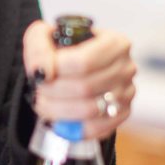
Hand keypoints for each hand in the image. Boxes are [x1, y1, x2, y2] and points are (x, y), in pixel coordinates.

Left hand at [22, 20, 135, 138]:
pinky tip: (58, 118)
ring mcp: (126, 92)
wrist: (73, 66)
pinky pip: (97, 128)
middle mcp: (125, 67)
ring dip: (58, 110)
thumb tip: (43, 70)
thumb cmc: (62, 50)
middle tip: (39, 89)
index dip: (56, 70)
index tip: (40, 72)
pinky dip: (73, 127)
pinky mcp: (121, 113)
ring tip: (43, 102)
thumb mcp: (45, 35)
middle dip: (54, 91)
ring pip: (89, 110)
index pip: (84, 61)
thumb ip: (39, 46)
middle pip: (85, 87)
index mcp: (114, 43)